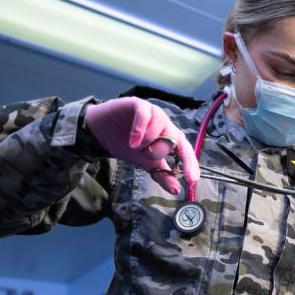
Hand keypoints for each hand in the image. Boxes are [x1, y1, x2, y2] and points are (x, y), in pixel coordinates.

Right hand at [84, 97, 198, 194]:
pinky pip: (145, 113)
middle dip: (158, 151)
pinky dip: (140, 128)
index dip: (190, 164)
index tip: (191, 179)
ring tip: (134, 145)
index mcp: (170, 138)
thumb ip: (162, 175)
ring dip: (147, 140)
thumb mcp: (146, 164)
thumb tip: (176, 190)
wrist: (102, 132)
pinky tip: (133, 140)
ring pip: (161, 125)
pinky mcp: (138, 105)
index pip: (185, 150)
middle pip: (172, 138)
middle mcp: (165, 124)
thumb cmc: (127, 145)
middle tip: (144, 154)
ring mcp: (153, 113)